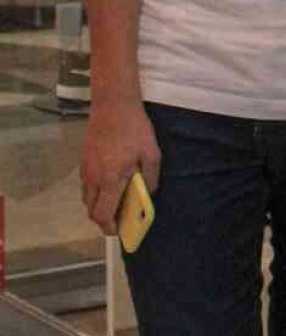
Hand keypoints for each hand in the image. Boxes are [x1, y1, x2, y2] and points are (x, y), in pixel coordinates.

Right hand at [80, 98, 160, 234]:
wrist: (113, 105)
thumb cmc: (135, 129)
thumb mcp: (152, 154)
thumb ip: (150, 178)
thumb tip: (147, 195)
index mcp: (111, 179)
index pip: (102, 214)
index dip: (109, 227)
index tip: (119, 230)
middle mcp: (94, 178)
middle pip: (91, 211)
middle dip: (104, 219)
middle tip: (120, 218)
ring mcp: (85, 169)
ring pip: (86, 198)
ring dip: (99, 205)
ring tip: (117, 201)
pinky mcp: (83, 161)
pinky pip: (86, 185)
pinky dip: (95, 192)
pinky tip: (110, 184)